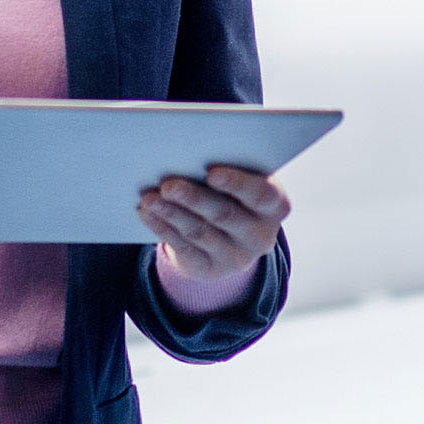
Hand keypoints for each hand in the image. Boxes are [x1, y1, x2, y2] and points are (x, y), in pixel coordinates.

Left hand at [141, 163, 290, 283]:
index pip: (260, 195)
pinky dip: (163, 228)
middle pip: (225, 214)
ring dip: (172, 213)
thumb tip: (188, 154)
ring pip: (200, 232)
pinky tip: (148, 213)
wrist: (233, 237)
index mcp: (275, 205)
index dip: (237, 184)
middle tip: (168, 184)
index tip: (211, 173)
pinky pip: (184, 248)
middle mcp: (260, 235)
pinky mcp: (210, 269)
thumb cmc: (235, 192)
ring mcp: (236, 256)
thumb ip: (229, 168)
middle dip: (193, 198)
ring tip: (149, 198)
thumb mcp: (244, 180)